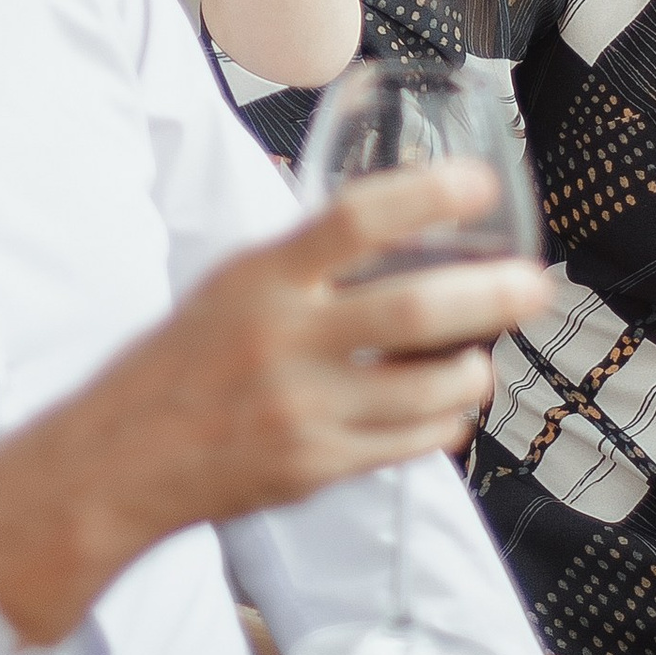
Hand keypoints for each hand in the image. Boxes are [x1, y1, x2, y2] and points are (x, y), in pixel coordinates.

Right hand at [0, 161, 552, 641]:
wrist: (120, 462)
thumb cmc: (179, 363)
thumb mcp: (225, 285)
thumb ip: (298, 255)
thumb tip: (374, 209)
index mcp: (262, 280)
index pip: (355, 220)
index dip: (429, 195)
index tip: (481, 185)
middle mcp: (285, 342)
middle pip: (416, 310)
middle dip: (494, 295)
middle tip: (535, 285)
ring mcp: (304, 412)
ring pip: (429, 388)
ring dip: (476, 370)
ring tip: (485, 357)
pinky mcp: (318, 469)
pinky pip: (410, 444)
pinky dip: (444, 422)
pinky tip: (447, 407)